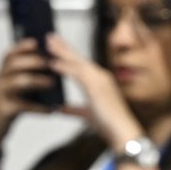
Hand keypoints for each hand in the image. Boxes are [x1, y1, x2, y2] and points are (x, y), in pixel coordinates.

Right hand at [0, 38, 63, 148]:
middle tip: (51, 63)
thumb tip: (52, 65)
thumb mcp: (18, 87)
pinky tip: (51, 109)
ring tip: (53, 83)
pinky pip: (23, 105)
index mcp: (2, 72)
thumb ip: (29, 75)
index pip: (10, 53)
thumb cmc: (12, 105)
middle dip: (34, 61)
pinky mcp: (4, 109)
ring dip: (38, 81)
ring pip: (19, 81)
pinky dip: (39, 107)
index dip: (23, 46)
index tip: (38, 42)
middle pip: (14, 64)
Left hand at [42, 33, 144, 150]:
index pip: (81, 64)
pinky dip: (64, 67)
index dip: (68, 55)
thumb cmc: (110, 125)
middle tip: (49, 36)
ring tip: (48, 43)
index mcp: (99, 81)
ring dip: (61, 51)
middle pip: (78, 58)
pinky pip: (77, 72)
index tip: (56, 47)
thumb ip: (73, 110)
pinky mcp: (97, 85)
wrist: (122, 132)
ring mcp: (99, 79)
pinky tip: (52, 63)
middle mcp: (100, 76)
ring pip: (77, 61)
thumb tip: (60, 109)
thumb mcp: (87, 115)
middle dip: (63, 47)